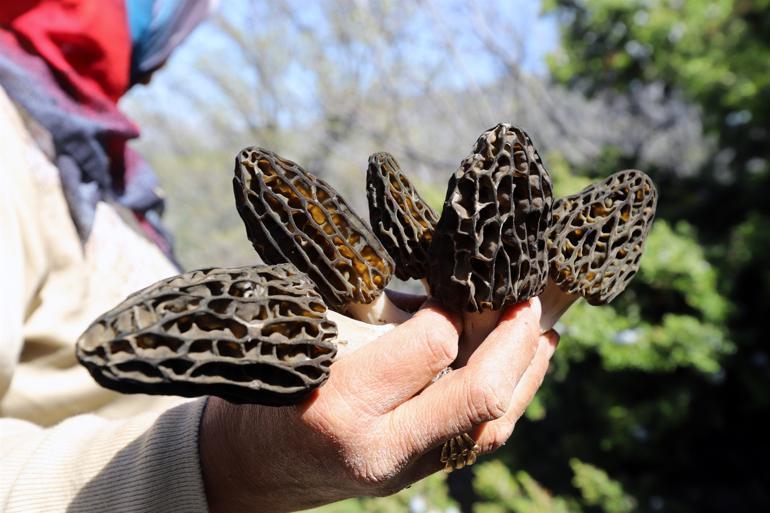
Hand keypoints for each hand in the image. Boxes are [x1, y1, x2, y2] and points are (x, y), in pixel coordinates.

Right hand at [199, 297, 558, 512]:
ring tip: (540, 333)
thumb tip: (449, 295)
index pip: (431, 350)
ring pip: (492, 427)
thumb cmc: (271, 387)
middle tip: (529, 302)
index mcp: (340, 402)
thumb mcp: (312, 338)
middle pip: (479, 399)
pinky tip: (516, 368)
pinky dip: (506, 398)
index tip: (458, 288)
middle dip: (516, 343)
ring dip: (525, 373)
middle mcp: (380, 447)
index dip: (455, 310)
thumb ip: (382, 319)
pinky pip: (478, 439)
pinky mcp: (416, 477)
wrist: (251, 465)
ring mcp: (403, 471)